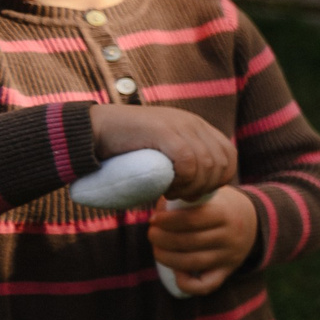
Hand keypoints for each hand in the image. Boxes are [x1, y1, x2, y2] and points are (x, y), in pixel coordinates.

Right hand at [88, 104, 235, 199]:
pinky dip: (182, 181)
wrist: (90, 131)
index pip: (229, 155)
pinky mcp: (163, 131)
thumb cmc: (124, 151)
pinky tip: (166, 188)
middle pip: (221, 162)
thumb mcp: (163, 155)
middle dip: (207, 187)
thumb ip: (185, 164)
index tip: (198, 193)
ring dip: (192, 186)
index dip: (220, 179)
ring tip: (171, 193)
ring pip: (207, 164)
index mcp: (196, 126)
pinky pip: (189, 162)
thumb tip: (204, 192)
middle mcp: (192, 123)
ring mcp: (179, 125)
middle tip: (182, 196)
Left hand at [149, 186, 256, 295]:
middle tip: (152, 233)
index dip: (167, 220)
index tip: (155, 219)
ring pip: (192, 262)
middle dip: (161, 238)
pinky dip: (186, 283)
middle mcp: (229, 237)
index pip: (192, 219)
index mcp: (225, 214)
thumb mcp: (209, 195)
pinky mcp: (226, 272)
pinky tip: (177, 272)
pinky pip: (205, 286)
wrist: (251, 220)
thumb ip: (185, 198)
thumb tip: (159, 210)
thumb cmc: (219, 205)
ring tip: (157, 248)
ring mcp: (229, 257)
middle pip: (188, 241)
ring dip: (166, 257)